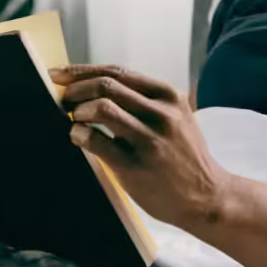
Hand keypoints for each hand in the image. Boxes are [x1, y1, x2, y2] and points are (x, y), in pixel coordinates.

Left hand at [51, 64, 234, 230]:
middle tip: (63, 99)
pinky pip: (97, 142)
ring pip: (102, 108)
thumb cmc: (185, 155)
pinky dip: (80, 134)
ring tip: (74, 120)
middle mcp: (162, 114)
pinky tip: (78, 137)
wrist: (207, 196)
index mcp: (169, 96)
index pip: (118, 72)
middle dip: (75, 89)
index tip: (60, 73)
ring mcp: (150, 140)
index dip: (83, 70)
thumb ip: (146, 101)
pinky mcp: (136, 166)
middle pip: (106, 85)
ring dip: (78, 111)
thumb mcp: (177, 117)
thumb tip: (98, 86)